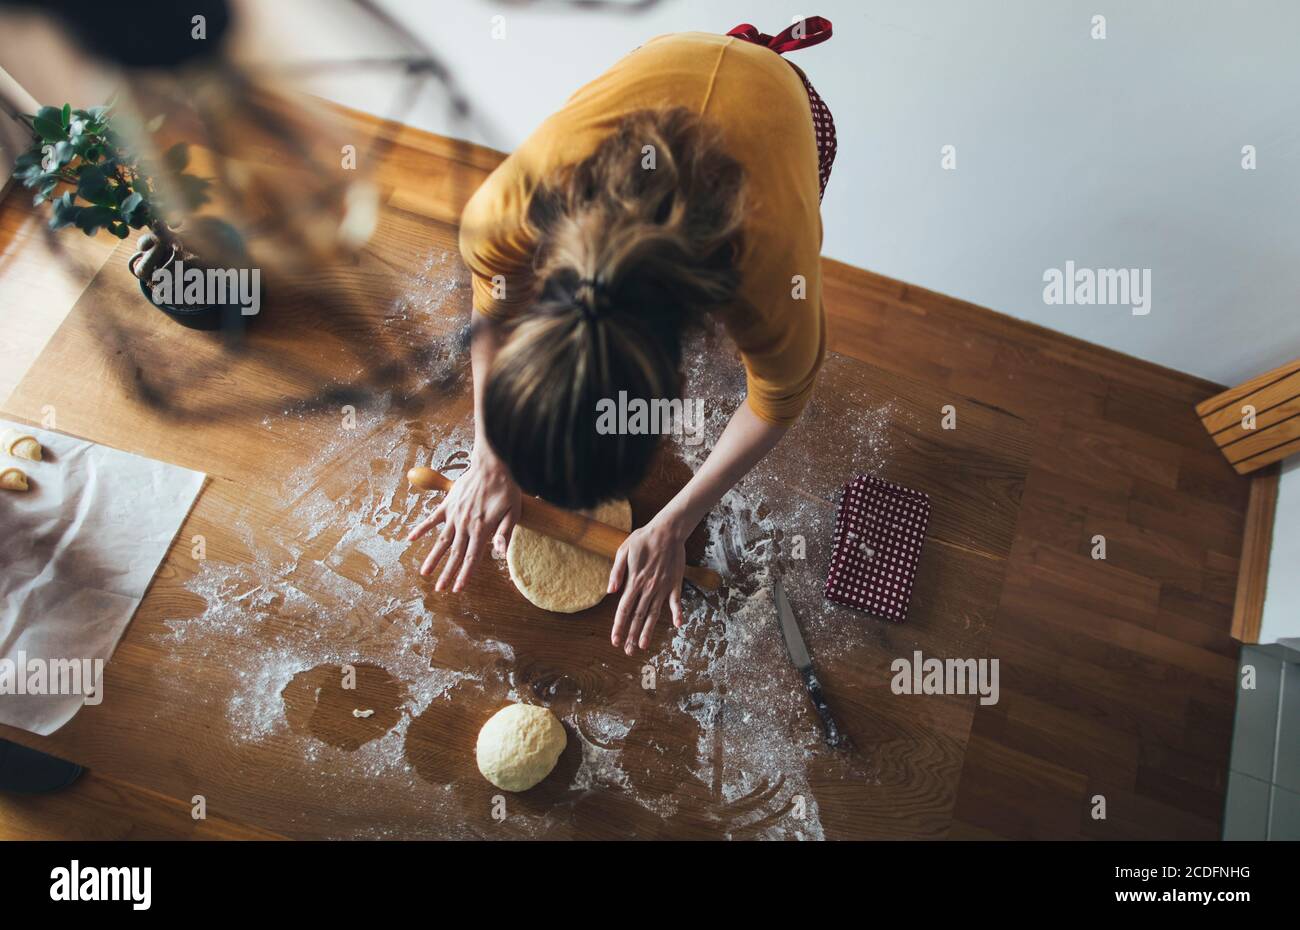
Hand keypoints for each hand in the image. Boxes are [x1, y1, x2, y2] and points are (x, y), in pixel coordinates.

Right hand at [407, 448, 519, 592]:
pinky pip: (432, 519)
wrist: (492, 464)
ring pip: (441, 541)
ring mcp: (454, 515)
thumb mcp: (513, 512)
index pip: (471, 558)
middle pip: (455, 554)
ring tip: (424, 572)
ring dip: (433, 557)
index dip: (464, 575)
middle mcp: (465, 525)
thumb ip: (505, 534)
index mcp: (481, 530)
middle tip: (439, 589)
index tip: (456, 589)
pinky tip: (410, 538)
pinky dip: (421, 529)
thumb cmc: (506, 488)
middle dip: (447, 573)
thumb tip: (500, 554)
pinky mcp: (448, 504)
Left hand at [607, 514, 687, 655]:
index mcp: (634, 581)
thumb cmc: (643, 539)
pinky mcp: (675, 583)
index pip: (624, 609)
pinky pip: (676, 601)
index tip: (615, 641)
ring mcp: (663, 587)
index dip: (619, 626)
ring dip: (649, 631)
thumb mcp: (623, 550)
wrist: (667, 530)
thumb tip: (610, 591)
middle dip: (632, 635)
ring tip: (644, 646)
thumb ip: (616, 572)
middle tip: (628, 651)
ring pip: (654, 613)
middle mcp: (648, 588)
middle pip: (638, 616)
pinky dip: (677, 613)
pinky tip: (678, 625)